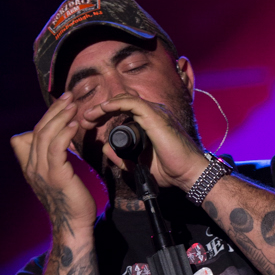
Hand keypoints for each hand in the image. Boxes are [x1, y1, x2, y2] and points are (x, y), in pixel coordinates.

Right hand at [11, 92, 96, 235]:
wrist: (74, 224)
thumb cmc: (72, 200)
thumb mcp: (58, 176)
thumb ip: (55, 159)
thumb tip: (61, 141)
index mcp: (30, 166)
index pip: (31, 134)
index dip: (45, 117)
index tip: (61, 105)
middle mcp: (32, 166)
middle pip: (39, 130)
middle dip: (54, 110)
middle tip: (69, 96)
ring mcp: (42, 171)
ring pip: (46, 135)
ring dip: (60, 116)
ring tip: (73, 104)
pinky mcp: (56, 175)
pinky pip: (57, 148)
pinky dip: (65, 133)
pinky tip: (74, 124)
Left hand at [83, 93, 208, 190]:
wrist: (189, 174)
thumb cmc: (172, 170)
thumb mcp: (139, 165)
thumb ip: (122, 158)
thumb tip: (105, 148)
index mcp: (152, 122)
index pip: (125, 110)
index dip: (106, 114)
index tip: (90, 124)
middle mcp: (154, 113)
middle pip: (122, 102)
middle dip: (101, 109)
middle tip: (85, 119)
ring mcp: (156, 113)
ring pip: (125, 100)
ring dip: (104, 106)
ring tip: (88, 115)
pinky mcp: (156, 117)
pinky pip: (132, 103)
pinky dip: (115, 104)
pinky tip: (102, 109)